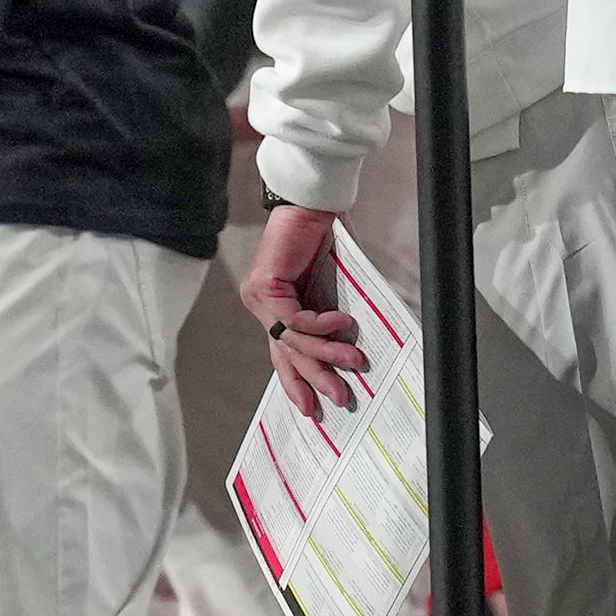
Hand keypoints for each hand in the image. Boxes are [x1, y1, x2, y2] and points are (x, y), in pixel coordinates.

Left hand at [239, 202, 370, 416]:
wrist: (313, 207)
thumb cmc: (323, 243)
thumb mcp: (331, 292)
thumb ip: (330, 320)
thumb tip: (351, 353)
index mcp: (276, 308)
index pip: (283, 354)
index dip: (297, 381)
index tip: (313, 408)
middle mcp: (261, 305)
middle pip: (286, 354)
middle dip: (314, 379)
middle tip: (339, 399)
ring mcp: (259, 296)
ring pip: (293, 340)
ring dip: (327, 355)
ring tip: (355, 362)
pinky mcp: (265, 286)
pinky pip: (296, 319)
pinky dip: (322, 325)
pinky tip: (344, 322)